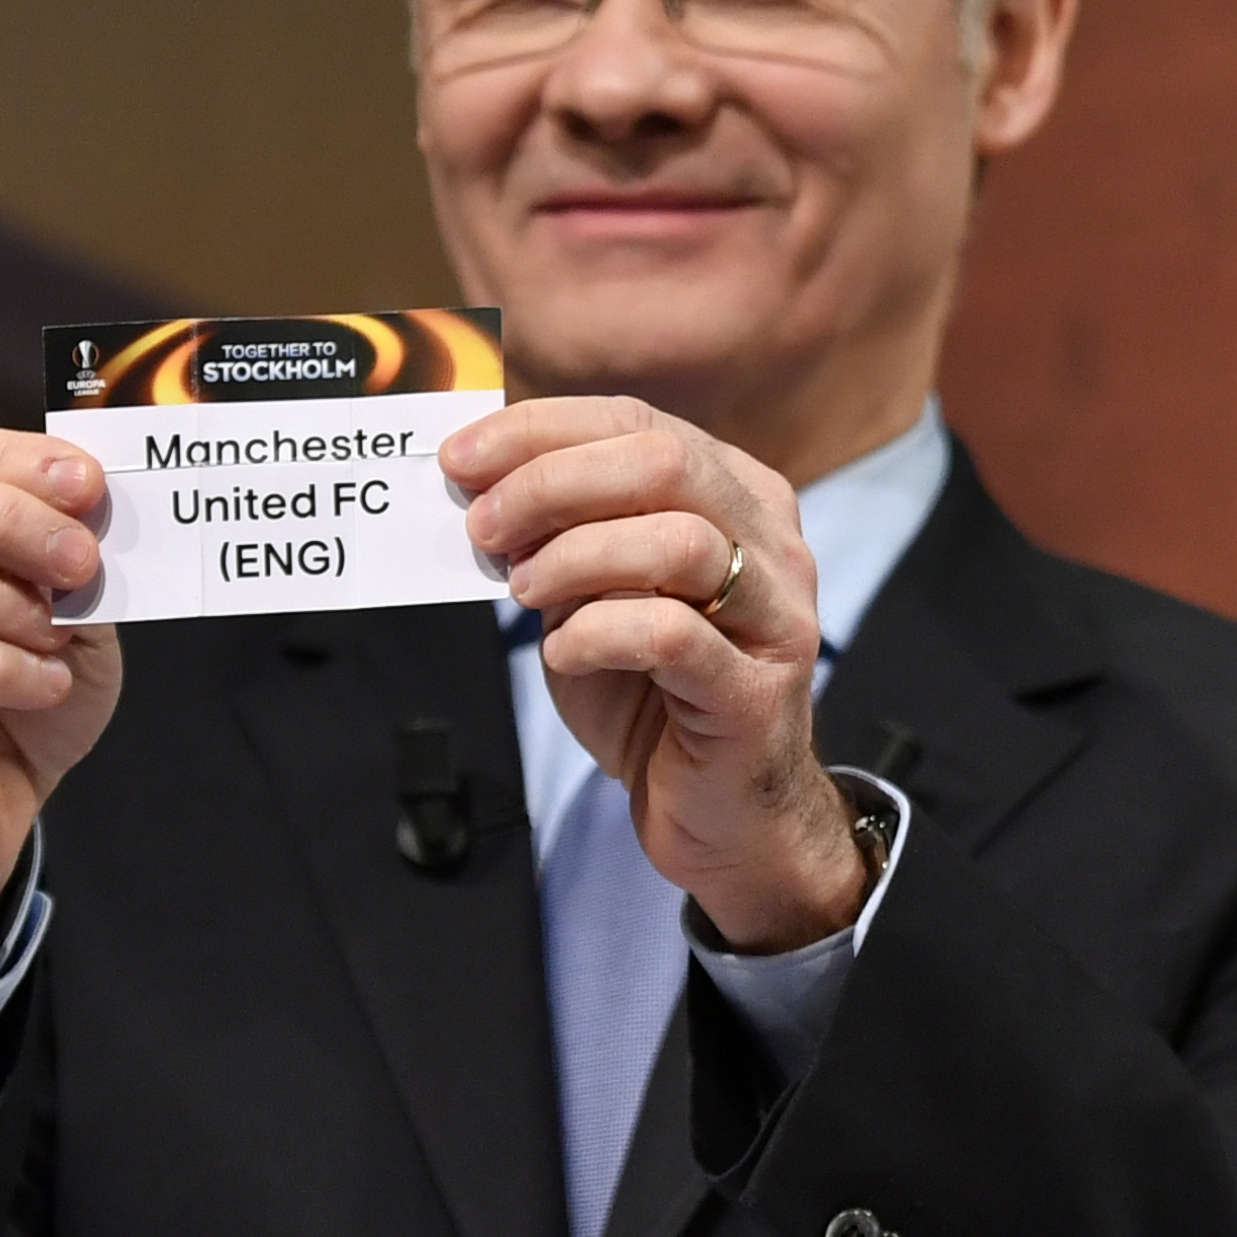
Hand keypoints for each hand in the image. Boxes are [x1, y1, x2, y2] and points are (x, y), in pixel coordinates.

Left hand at [442, 396, 864, 952]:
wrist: (717, 813)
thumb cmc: (651, 694)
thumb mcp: (593, 594)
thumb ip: (560, 534)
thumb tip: (480, 480)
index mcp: (735, 495)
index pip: (637, 423)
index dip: (540, 430)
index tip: (461, 457)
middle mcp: (771, 542)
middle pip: (665, 462)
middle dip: (552, 482)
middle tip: (483, 526)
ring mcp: (775, 615)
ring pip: (678, 540)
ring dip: (576, 557)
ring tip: (524, 593)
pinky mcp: (757, 692)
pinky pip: (673, 633)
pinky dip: (597, 631)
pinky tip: (562, 652)